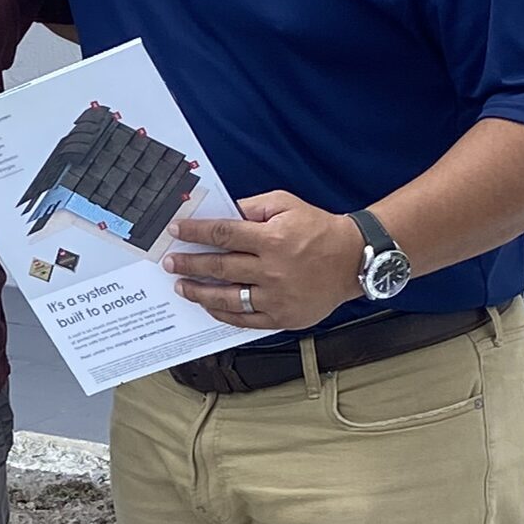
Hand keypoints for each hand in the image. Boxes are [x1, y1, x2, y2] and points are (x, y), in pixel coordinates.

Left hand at [165, 192, 362, 331]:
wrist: (353, 259)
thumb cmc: (318, 228)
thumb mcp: (286, 204)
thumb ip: (252, 207)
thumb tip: (221, 212)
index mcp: (272, 238)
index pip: (223, 234)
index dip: (195, 232)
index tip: (175, 230)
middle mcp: (272, 270)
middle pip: (219, 268)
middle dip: (189, 264)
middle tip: (169, 262)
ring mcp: (277, 296)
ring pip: (228, 298)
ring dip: (199, 292)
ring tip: (181, 287)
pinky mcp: (283, 317)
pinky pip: (245, 319)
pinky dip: (223, 314)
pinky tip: (209, 305)